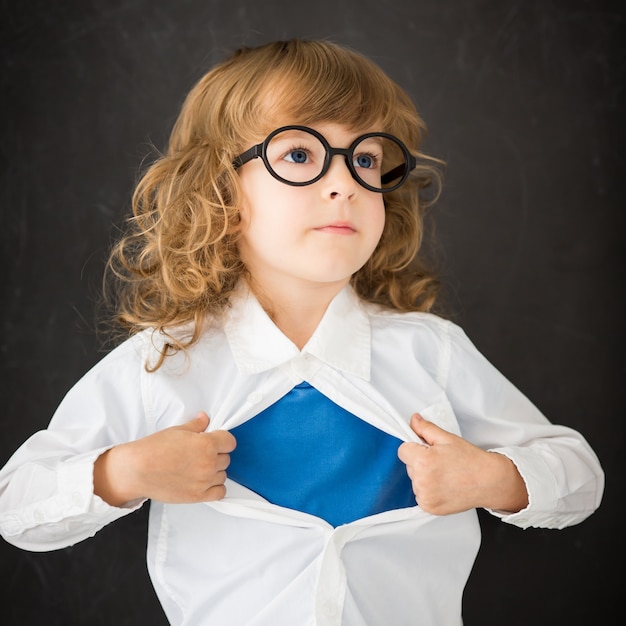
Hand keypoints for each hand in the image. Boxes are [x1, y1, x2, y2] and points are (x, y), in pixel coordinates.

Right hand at [94, 412, 236, 505]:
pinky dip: (215, 487)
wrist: (136, 471)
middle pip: (226, 458)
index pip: (230, 442)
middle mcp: (209, 463)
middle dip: (216, 455)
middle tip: (201, 454)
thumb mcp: (177, 431)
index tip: (216, 441)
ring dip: (215, 471)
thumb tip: (205, 419)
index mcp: (206, 444)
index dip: (223, 440)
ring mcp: (204, 481)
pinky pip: (219, 492)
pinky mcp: (198, 496)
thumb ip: (196, 425)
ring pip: (223, 475)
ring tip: (198, 468)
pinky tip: (205, 482)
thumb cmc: (153, 449)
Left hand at [397, 413, 527, 515]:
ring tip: (445, 474)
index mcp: (423, 461)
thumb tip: (413, 420)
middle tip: (441, 462)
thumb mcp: (447, 438)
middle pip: (409, 466)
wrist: (489, 481)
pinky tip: (444, 485)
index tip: (426, 449)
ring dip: (424, 477)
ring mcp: (426, 496)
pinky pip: (420, 495)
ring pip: (414, 481)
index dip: (414, 447)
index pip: (402, 450)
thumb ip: (425, 428)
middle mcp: (422, 481)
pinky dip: (429, 490)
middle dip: (420, 461)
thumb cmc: (471, 460)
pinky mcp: (430, 508)